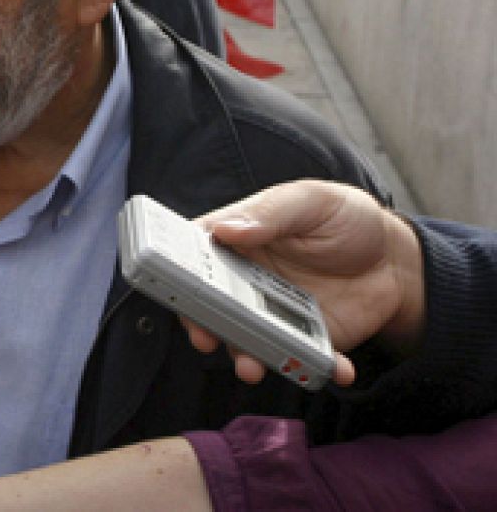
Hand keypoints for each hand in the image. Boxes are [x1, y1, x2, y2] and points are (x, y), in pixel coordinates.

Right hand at [185, 181, 423, 384]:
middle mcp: (246, 280)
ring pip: (247, 340)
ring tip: (254, 368)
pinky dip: (317, 369)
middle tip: (206, 339)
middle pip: (211, 305)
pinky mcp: (306, 339)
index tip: (175, 291)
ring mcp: (274, 313)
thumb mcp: (309, 201)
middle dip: (203, 326)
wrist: (395, 258)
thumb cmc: (344, 217)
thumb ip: (271, 213)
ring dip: (247, 357)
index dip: (177, 274)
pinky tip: (337, 368)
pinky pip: (303, 360)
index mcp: (237, 240)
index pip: (194, 256)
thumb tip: (227, 229)